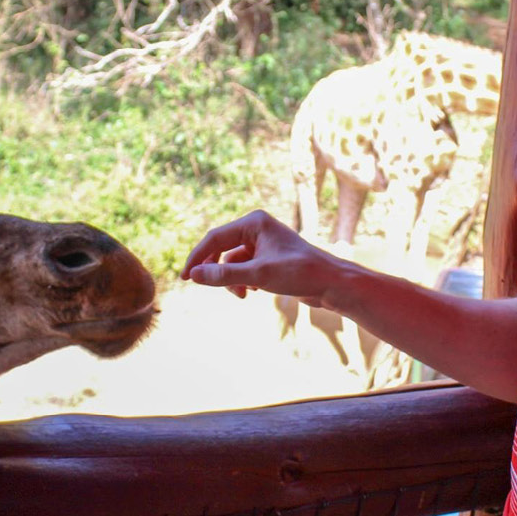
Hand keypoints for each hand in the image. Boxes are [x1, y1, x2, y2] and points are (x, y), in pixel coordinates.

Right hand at [182, 210, 342, 304]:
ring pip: (233, 261)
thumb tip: (194, 275)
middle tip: (205, 286)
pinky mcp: (270, 257)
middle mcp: (257, 228)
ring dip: (232, 279)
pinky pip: (245, 267)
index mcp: (254, 222)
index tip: (186, 278)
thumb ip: (224, 275)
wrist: (331, 283)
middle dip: (216, 270)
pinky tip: (253, 292)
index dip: (198, 258)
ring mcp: (264, 243)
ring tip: (241, 295)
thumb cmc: (299, 273)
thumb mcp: (258, 276)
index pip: (215, 238)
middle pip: (222, 248)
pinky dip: (243, 280)